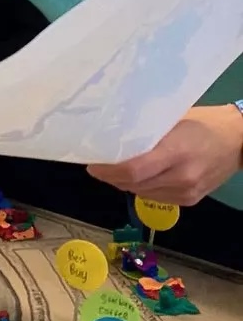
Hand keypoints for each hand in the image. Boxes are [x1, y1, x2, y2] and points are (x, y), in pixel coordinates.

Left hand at [88, 105, 242, 205]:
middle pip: (132, 184)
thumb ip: (145, 130)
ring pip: (140, 193)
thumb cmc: (203, 123)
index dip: (107, 170)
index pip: (132, 170)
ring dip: (123, 183)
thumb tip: (111, 134)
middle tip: (98, 164)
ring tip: (113, 169)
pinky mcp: (189, 201)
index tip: (91, 163)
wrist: (239, 141)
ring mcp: (186, 192)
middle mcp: (181, 177)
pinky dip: (140, 187)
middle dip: (110, 176)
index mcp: (176, 152)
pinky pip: (154, 197)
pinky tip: (136, 176)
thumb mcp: (172, 119)